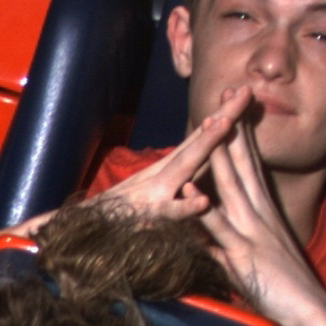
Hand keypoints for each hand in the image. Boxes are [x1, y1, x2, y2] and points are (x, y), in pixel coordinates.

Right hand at [92, 91, 254, 229]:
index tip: (244, 93)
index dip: (222, 116)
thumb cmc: (117, 217)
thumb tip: (204, 176)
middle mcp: (162, 176)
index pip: (199, 140)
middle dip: (224, 117)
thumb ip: (178, 186)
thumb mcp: (151, 196)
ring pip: (184, 165)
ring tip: (226, 124)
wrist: (80, 234)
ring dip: (205, 143)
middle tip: (246, 92)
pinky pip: (169, 213)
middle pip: (198, 142)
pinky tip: (202, 200)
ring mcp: (155, 194)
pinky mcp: (146, 218)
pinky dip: (184, 207)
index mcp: (167, 172)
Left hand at [194, 117, 325, 325]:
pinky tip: (188, 191)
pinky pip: (219, 230)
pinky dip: (202, 210)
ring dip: (219, 154)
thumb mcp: (253, 259)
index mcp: (264, 212)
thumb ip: (232, 244)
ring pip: (231, 185)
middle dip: (233, 126)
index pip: (251, 164)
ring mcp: (253, 232)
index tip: (233, 105)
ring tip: (207, 122)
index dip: (241, 134)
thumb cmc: (284, 289)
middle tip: (227, 91)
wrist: (311, 312)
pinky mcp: (245, 255)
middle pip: (243, 162)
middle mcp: (260, 214)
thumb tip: (215, 238)